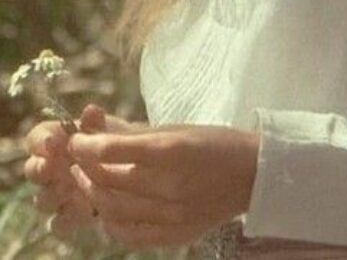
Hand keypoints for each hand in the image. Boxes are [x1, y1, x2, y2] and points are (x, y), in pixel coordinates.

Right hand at [24, 104, 138, 239]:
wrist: (140, 167)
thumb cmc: (121, 141)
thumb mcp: (114, 129)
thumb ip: (99, 123)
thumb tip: (91, 110)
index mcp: (56, 140)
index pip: (35, 139)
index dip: (41, 142)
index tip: (53, 144)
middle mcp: (50, 167)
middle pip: (32, 170)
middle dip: (42, 170)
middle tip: (57, 168)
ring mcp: (57, 194)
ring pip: (42, 199)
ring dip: (56, 195)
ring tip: (77, 189)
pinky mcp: (68, 217)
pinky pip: (56, 224)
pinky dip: (68, 220)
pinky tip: (86, 212)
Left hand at [67, 124, 260, 248]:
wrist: (254, 174)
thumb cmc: (215, 142)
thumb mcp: (177, 129)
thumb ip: (134, 132)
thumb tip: (94, 126)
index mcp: (174, 150)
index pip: (113, 151)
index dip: (86, 145)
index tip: (76, 139)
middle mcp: (171, 186)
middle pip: (108, 181)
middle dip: (84, 168)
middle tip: (78, 158)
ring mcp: (173, 216)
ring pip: (113, 209)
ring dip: (93, 193)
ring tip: (89, 179)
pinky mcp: (175, 236)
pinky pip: (129, 234)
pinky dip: (110, 222)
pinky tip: (108, 208)